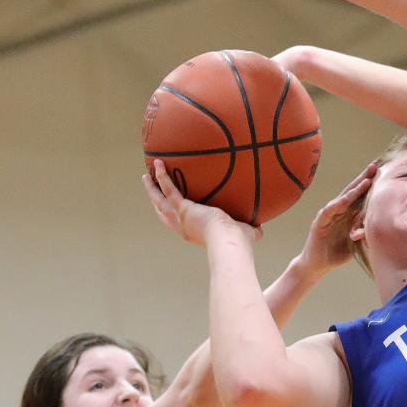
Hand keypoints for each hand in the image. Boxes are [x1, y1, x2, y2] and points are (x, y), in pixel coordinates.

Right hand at [143, 160, 258, 247]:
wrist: (230, 241)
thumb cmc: (239, 242)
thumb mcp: (245, 234)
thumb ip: (250, 229)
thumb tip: (259, 227)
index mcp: (194, 234)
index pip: (179, 224)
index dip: (172, 216)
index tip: (169, 208)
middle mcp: (183, 228)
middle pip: (162, 213)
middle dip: (156, 200)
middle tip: (150, 188)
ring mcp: (180, 218)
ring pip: (159, 201)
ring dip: (152, 188)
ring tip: (146, 176)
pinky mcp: (183, 208)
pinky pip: (169, 189)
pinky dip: (163, 176)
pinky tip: (159, 163)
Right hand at [297, 161, 374, 276]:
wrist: (317, 266)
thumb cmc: (337, 253)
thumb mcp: (356, 241)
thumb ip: (365, 231)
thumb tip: (381, 225)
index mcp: (347, 215)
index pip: (360, 196)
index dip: (370, 185)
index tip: (382, 173)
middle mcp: (338, 211)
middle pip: (352, 192)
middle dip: (363, 179)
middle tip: (375, 166)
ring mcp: (328, 215)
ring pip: (342, 198)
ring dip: (354, 189)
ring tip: (366, 180)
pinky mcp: (319, 222)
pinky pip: (329, 211)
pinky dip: (338, 204)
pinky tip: (346, 199)